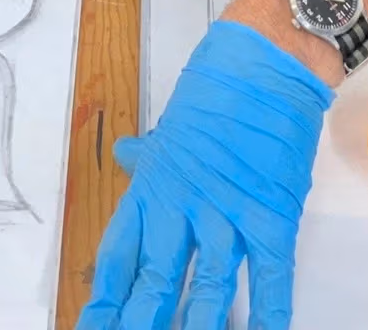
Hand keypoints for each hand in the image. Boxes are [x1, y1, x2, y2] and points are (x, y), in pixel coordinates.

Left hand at [81, 21, 331, 329]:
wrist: (267, 63)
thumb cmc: (219, 92)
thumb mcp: (174, 126)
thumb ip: (149, 156)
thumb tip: (124, 156)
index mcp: (155, 187)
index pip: (120, 254)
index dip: (105, 297)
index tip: (93, 326)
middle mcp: (185, 206)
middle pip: (156, 278)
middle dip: (142, 320)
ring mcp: (230, 213)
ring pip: (208, 286)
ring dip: (198, 325)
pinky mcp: (273, 215)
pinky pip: (271, 275)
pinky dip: (269, 312)